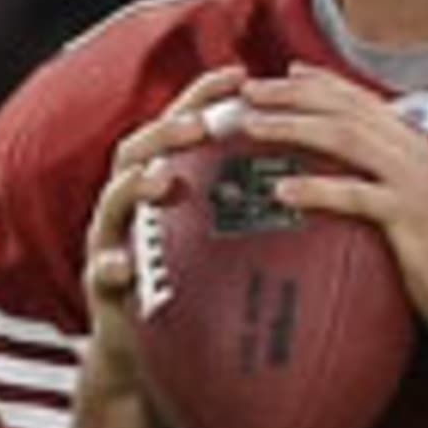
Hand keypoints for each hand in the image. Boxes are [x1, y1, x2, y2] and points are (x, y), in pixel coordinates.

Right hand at [83, 66, 246, 383]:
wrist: (152, 353)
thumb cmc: (199, 288)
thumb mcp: (230, 238)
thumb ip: (259, 202)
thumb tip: (327, 172)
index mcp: (164, 181)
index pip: (182, 126)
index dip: (205, 96)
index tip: (241, 74)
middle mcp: (130, 202)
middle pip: (138, 150)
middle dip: (165, 132)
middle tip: (197, 125)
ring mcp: (110, 238)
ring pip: (112, 201)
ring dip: (134, 187)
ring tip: (161, 180)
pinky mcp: (101, 284)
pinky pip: (101, 272)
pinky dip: (111, 265)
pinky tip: (125, 264)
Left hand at [237, 62, 427, 336]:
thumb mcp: (417, 208)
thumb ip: (386, 185)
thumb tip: (347, 182)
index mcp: (416, 147)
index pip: (362, 100)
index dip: (322, 82)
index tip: (284, 73)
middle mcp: (416, 153)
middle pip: (345, 108)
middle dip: (292, 95)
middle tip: (250, 91)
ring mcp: (415, 180)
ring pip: (346, 137)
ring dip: (293, 127)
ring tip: (254, 126)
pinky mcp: (413, 214)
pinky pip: (357, 194)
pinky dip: (317, 189)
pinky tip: (283, 191)